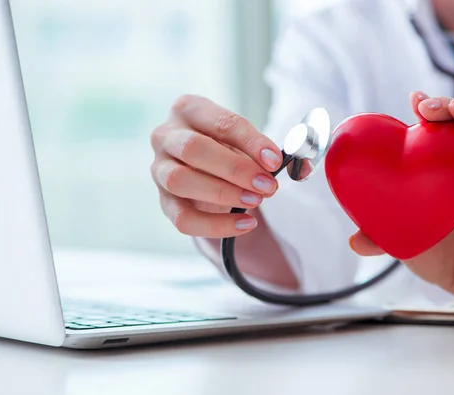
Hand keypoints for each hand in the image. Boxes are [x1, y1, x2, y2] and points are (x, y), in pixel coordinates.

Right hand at [150, 95, 283, 237]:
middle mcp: (166, 136)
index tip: (274, 160)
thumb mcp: (242, 140)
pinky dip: (215, 226)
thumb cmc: (225, 147)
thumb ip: (263, 150)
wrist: (203, 168)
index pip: (221, 122)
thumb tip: (294, 165)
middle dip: (235, 169)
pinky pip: (182, 218)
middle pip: (194, 149)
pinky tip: (244, 225)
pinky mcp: (162, 201)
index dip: (251, 142)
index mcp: (188, 109)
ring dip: (223, 193)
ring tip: (255, 202)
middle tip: (267, 185)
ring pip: (180, 181)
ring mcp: (158, 169)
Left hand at [349, 92, 453, 313]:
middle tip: (421, 103)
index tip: (412, 100)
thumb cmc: (443, 258)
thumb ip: (380, 238)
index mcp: (445, 178)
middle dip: (442, 107)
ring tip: (442, 107)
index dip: (428, 114)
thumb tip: (353, 240)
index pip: (439, 136)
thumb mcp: (405, 244)